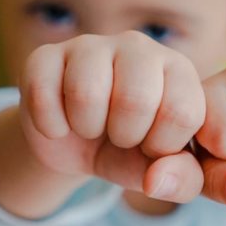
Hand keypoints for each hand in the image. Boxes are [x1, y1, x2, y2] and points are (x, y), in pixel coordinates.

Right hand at [18, 31, 206, 200]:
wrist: (77, 146)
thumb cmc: (131, 152)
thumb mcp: (162, 170)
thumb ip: (181, 179)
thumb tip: (155, 180)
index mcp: (178, 70)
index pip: (182, 112)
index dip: (162, 146)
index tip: (151, 146)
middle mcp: (138, 47)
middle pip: (135, 99)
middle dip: (125, 136)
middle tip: (119, 136)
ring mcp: (90, 45)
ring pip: (86, 92)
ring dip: (86, 127)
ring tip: (91, 126)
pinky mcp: (44, 54)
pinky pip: (43, 93)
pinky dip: (50, 125)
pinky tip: (60, 123)